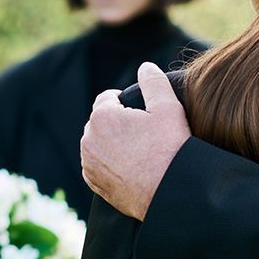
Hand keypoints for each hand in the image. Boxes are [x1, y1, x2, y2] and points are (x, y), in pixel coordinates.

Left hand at [80, 62, 190, 220]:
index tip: (141, 112)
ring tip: (137, 149)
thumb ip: (153, 81)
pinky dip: (108, 162)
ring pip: (98, 143)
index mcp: (102, 117)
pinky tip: (129, 165)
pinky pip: (97, 164)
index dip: (126, 102)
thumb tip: (145, 66)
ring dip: (111, 142)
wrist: (170, 191)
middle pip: (101, 121)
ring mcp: (89, 163)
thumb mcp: (168, 107)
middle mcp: (88, 139)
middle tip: (142, 132)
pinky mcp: (94, 183)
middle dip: (117, 122)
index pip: (107, 98)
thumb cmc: (170, 148)